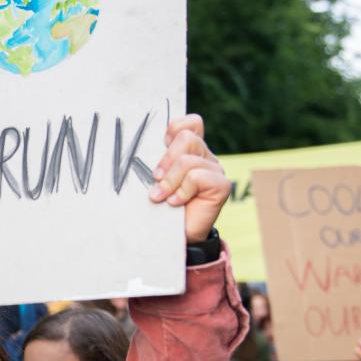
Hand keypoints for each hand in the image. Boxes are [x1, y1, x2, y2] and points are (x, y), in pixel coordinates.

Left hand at [149, 115, 229, 242]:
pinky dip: (182, 191)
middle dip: (166, 159)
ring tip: (161, 196)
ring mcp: (215, 170)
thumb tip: (138, 149)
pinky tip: (175, 203)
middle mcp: (204, 157)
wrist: (172, 236)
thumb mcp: (154, 180)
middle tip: (155, 179)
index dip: (176, 127)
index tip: (160, 143)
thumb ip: (155, 161)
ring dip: (169, 181)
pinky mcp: (221, 185)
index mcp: (189, 150)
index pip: (191, 123)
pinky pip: (197, 177)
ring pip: (188, 161)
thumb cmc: (160, 206)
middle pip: (186, 138)